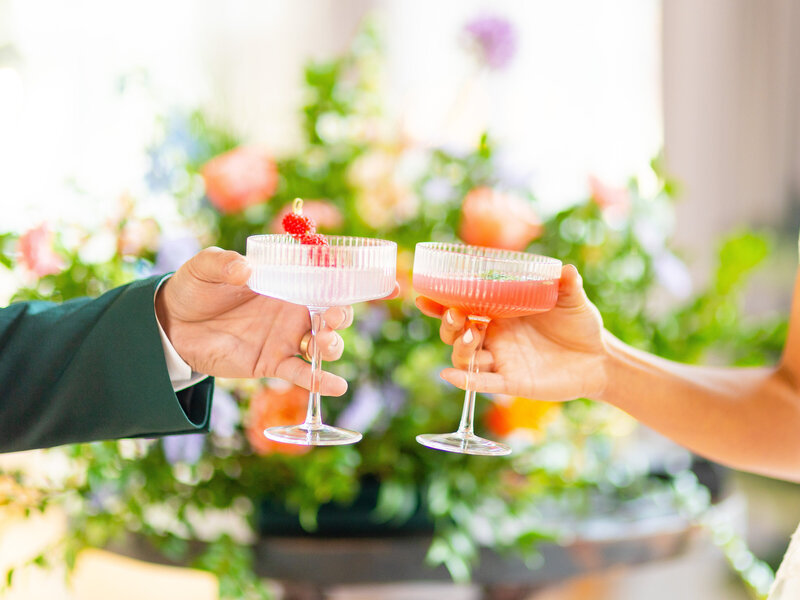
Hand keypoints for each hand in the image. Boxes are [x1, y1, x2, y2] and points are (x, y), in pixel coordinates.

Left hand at [155, 247, 355, 395]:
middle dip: (341, 316)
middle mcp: (293, 310)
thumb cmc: (195, 287)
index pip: (323, 280)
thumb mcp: (205, 267)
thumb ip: (223, 263)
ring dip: (331, 345)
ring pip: (321, 344)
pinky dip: (320, 380)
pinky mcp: (272, 363)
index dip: (344, 281)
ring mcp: (285, 338)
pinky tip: (337, 386)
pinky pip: (301, 372)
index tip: (366, 282)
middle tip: (334, 316)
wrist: (172, 325)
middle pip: (331, 314)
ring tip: (323, 344)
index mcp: (286, 282)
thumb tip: (244, 268)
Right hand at [416, 265, 607, 400]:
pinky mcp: (511, 381)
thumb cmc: (581, 324)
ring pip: (465, 357)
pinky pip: (482, 383)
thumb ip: (567, 284)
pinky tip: (450, 375)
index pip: (464, 306)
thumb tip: (566, 269)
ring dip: (460, 348)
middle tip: (457, 315)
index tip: (424, 296)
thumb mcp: (573, 300)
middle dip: (448, 324)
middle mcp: (495, 336)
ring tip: (471, 336)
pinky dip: (464, 380)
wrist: (599, 358)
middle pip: (456, 332)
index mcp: (500, 312)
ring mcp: (501, 359)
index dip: (440, 303)